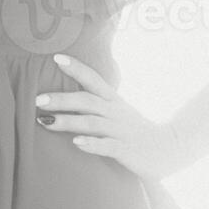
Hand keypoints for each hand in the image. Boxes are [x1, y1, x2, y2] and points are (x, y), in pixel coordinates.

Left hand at [35, 54, 200, 181]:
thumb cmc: (137, 131)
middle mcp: (115, 112)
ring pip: (92, 123)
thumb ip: (98, 105)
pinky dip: (92, 144)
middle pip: (86, 101)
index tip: (56, 57)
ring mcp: (121, 131)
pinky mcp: (126, 150)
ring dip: (68, 121)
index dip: (76, 68)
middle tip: (38, 99)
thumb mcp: (119, 113)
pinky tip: (76, 143)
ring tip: (46, 122)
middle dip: (62, 99)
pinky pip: (107, 146)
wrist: (170, 148)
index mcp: (113, 101)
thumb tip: (69, 99)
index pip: (93, 79)